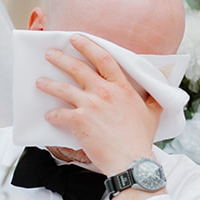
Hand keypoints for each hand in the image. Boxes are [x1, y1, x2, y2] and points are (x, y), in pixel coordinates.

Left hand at [37, 35, 160, 175]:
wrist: (131, 161)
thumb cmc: (141, 139)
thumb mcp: (153, 114)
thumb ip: (153, 99)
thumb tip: (159, 92)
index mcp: (122, 88)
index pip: (103, 58)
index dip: (87, 46)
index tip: (76, 38)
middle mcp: (105, 92)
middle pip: (78, 68)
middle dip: (61, 59)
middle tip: (50, 54)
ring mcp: (90, 105)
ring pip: (63, 89)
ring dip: (49, 84)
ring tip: (40, 81)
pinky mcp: (79, 121)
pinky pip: (60, 114)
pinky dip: (52, 115)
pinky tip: (48, 116)